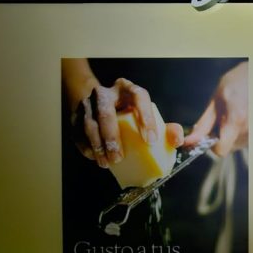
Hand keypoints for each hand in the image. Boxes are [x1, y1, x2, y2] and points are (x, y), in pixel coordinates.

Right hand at [63, 58, 180, 167]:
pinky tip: (94, 158)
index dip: (146, 117)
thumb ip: (167, 128)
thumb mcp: (149, 116)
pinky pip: (77, 131)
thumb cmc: (130, 113)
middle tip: (119, 158)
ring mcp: (88, 103)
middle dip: (112, 136)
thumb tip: (176, 140)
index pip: (139, 96)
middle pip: (106, 111)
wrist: (99, 102)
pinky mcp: (76, 115)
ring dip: (97, 145)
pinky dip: (85, 146)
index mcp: (128, 89)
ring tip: (107, 163)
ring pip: (90, 122)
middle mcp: (106, 93)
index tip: (151, 140)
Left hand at [184, 62, 248, 155]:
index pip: (221, 150)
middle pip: (229, 147)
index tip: (209, 134)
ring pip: (237, 145)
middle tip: (222, 120)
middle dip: (222, 137)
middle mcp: (249, 130)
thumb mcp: (215, 101)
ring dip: (232, 135)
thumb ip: (203, 124)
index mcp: (236, 120)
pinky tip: (242, 118)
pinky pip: (246, 140)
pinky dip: (240, 133)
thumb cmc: (236, 84)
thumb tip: (189, 142)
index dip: (211, 144)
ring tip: (234, 116)